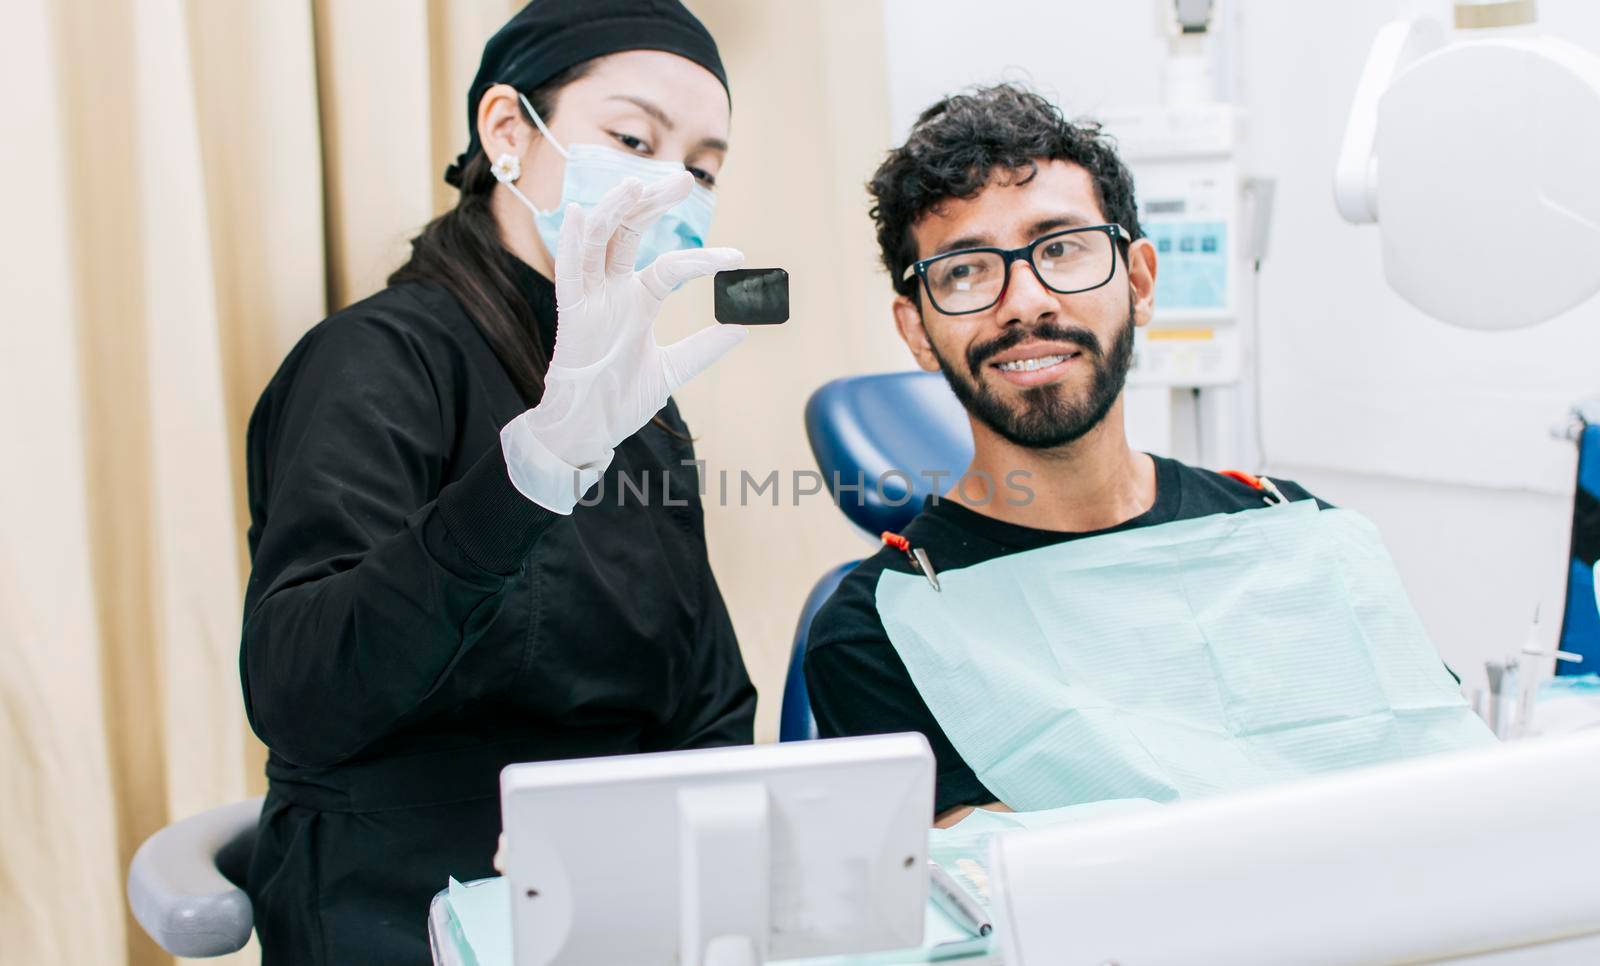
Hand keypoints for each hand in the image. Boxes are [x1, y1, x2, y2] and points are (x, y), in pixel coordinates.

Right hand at [499, 173, 746, 512]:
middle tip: (684, 179)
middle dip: (653, 203)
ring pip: (598, 241)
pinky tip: (575, 213)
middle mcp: (612, 290)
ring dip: (615, 210)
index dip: (702, 258)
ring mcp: (591, 299)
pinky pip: (568, 272)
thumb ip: (704, 347)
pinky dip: (571, 242)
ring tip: (637, 184)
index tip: (738, 257)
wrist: (589, 429)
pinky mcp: (571, 314)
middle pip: (628, 232)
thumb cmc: (621, 398)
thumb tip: (742, 328)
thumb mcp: (672, 369)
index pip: (670, 265)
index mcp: (636, 299)